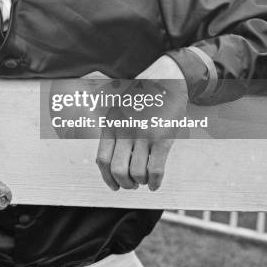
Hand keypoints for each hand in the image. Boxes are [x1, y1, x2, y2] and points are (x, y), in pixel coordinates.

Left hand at [96, 55, 187, 191]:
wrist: (165, 80)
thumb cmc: (141, 98)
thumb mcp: (117, 108)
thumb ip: (111, 129)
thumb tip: (108, 158)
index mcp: (111, 124)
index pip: (102, 160)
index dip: (107, 178)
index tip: (114, 186)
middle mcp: (124, 130)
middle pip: (117, 170)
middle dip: (124, 183)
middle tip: (131, 185)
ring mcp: (143, 135)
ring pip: (136, 173)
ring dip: (140, 183)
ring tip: (144, 181)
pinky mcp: (162, 138)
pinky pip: (155, 169)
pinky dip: (155, 182)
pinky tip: (155, 184)